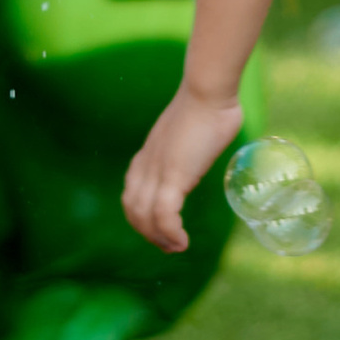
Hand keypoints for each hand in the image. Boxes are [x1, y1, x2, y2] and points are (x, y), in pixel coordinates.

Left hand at [122, 82, 243, 256]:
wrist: (208, 92)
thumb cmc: (208, 106)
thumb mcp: (189, 134)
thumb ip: (188, 148)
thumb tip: (202, 149)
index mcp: (147, 156)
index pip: (131, 195)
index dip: (141, 218)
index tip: (160, 230)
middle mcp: (146, 166)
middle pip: (133, 210)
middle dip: (148, 233)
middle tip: (169, 246)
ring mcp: (157, 171)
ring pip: (144, 216)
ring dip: (159, 238)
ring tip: (176, 247)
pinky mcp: (173, 176)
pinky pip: (164, 215)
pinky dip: (170, 233)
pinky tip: (183, 242)